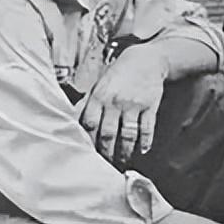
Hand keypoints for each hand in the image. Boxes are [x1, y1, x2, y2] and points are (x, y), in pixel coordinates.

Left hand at [79, 46, 167, 165]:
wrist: (147, 59)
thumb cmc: (119, 73)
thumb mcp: (100, 83)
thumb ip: (88, 102)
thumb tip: (73, 120)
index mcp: (99, 96)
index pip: (89, 124)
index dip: (88, 141)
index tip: (87, 153)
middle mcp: (115, 101)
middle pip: (107, 133)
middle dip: (105, 152)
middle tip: (105, 164)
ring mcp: (133, 104)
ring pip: (127, 134)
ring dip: (124, 151)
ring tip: (122, 161)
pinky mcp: (150, 106)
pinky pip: (147, 128)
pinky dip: (145, 141)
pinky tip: (143, 150)